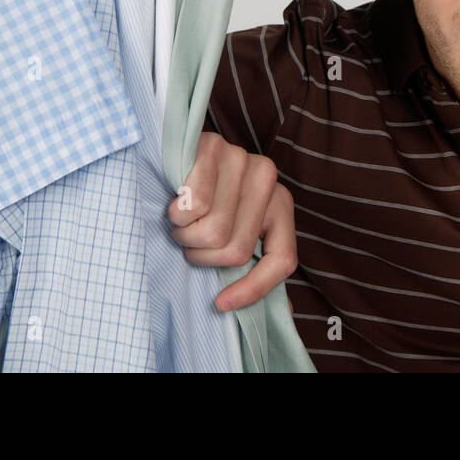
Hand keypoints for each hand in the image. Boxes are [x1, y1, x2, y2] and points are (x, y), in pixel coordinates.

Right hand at [168, 131, 297, 312]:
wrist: (173, 155)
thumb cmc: (203, 203)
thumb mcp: (235, 233)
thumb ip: (257, 267)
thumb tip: (285, 312)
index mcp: (280, 204)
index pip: (283, 260)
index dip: (253, 289)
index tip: (221, 303)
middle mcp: (267, 178)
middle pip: (236, 250)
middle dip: (202, 255)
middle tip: (190, 239)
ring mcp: (242, 159)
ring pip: (213, 232)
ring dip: (186, 236)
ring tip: (181, 220)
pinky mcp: (213, 146)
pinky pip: (194, 205)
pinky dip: (177, 214)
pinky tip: (176, 201)